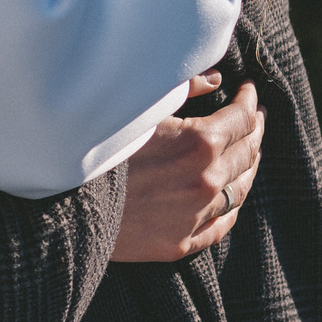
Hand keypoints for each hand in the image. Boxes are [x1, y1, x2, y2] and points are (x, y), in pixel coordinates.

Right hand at [112, 81, 264, 264]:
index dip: (248, 100)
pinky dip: (231, 208)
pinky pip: (221, 225)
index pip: (241, 117)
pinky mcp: (180, 243)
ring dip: (249, 167)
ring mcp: (195, 215)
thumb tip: (215, 79)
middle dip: (254, 130)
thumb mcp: (140, 108)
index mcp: (200, 142)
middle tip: (256, 118)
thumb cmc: (97, 146)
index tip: (248, 91)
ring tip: (252, 152)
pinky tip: (232, 197)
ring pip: (240, 190)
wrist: (64, 202)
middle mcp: (206, 180)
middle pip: (247, 152)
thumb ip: (182, 88)